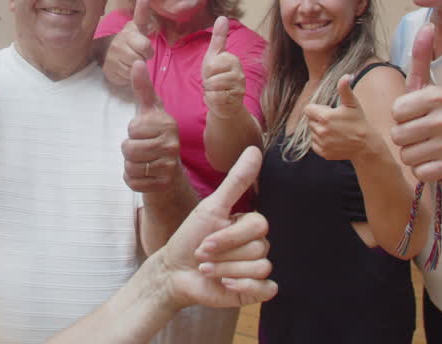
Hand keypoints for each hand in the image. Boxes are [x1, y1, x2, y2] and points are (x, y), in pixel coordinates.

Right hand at [102, 0, 155, 86]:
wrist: (106, 55)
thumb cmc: (129, 42)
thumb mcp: (138, 31)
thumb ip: (143, 19)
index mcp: (133, 29)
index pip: (140, 17)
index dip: (142, 6)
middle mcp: (123, 38)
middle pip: (145, 48)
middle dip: (146, 55)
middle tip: (139, 54)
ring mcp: (115, 54)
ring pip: (137, 64)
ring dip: (137, 66)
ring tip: (130, 60)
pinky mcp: (110, 68)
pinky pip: (128, 75)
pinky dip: (129, 75)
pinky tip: (123, 67)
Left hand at [122, 60, 181, 192]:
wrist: (170, 172)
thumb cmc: (156, 136)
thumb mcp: (149, 111)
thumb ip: (142, 88)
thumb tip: (137, 61)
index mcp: (167, 123)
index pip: (132, 128)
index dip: (133, 132)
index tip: (145, 132)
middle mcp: (172, 144)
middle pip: (128, 148)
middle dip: (129, 150)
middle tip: (143, 149)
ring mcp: (169, 165)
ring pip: (130, 166)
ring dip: (130, 165)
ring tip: (144, 161)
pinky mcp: (163, 184)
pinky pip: (132, 182)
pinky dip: (133, 180)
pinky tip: (145, 174)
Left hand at [160, 147, 275, 308]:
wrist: (174, 272)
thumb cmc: (189, 238)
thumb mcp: (211, 208)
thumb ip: (236, 181)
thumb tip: (254, 149)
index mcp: (249, 224)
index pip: (258, 225)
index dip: (230, 236)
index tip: (204, 241)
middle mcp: (257, 245)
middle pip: (259, 248)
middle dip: (224, 255)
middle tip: (203, 257)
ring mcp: (257, 268)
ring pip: (259, 268)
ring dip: (226, 270)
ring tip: (207, 271)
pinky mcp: (255, 290)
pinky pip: (267, 289)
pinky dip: (245, 288)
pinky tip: (225, 284)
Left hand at [201, 16, 245, 116]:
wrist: (224, 101)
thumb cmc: (217, 76)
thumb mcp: (214, 56)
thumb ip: (219, 37)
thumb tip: (223, 16)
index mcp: (233, 59)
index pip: (211, 64)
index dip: (208, 70)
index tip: (214, 72)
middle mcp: (239, 72)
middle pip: (211, 75)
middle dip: (208, 81)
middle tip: (214, 82)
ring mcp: (239, 86)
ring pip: (213, 87)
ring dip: (210, 91)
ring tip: (217, 90)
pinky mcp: (236, 99)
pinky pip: (216, 98)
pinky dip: (213, 100)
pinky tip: (219, 98)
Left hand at [305, 74, 371, 160]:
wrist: (366, 145)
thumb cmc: (359, 121)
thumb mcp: (352, 103)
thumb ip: (345, 89)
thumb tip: (346, 75)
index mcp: (324, 117)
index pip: (308, 109)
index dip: (317, 109)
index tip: (329, 111)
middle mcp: (320, 131)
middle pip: (310, 121)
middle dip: (318, 119)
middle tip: (334, 121)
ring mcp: (321, 143)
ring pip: (312, 132)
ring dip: (320, 130)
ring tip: (335, 130)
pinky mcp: (323, 153)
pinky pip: (315, 144)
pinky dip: (321, 142)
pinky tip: (334, 139)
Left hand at [390, 24, 441, 181]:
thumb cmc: (436, 111)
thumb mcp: (427, 84)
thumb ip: (422, 57)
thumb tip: (428, 25)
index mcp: (436, 96)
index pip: (396, 111)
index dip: (401, 115)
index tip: (415, 114)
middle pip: (398, 135)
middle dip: (404, 137)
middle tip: (420, 133)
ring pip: (406, 156)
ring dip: (412, 154)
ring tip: (426, 146)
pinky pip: (419, 172)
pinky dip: (423, 170)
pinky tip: (433, 160)